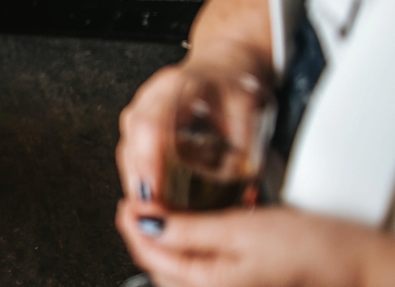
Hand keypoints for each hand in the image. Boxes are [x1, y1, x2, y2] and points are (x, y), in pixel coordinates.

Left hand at [116, 202, 394, 286]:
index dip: (132, 224)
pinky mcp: (239, 280)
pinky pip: (200, 265)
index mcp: (208, 282)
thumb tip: (143, 223)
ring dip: (165, 238)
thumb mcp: (239, 229)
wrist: (352, 263)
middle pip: (159, 263)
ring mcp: (227, 285)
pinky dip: (188, 245)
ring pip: (178, 265)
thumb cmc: (308, 249)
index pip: (149, 254)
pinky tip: (193, 226)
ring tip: (161, 210)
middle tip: (137, 202)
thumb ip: (188, 229)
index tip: (126, 200)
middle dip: (143, 232)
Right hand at [117, 45, 269, 207]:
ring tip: (157, 212)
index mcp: (176, 85)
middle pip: (132, 143)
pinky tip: (156, 198)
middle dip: (140, 183)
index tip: (153, 191)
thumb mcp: (249, 110)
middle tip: (155, 214)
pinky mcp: (140, 124)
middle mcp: (151, 96)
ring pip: (128, 152)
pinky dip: (143, 179)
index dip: (148, 161)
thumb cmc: (234, 81)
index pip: (150, 125)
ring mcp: (141, 108)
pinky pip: (132, 154)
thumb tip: (241, 191)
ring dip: (139, 185)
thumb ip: (243, 148)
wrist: (225, 62)